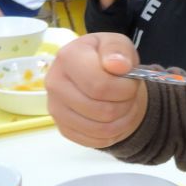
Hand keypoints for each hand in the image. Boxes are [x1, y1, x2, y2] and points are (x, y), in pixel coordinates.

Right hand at [45, 33, 147, 147]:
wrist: (101, 76)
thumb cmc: (109, 58)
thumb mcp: (118, 44)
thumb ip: (118, 50)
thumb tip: (117, 65)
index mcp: (68, 57)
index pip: (100, 85)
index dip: (124, 88)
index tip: (130, 81)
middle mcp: (54, 83)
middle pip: (103, 110)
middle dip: (126, 104)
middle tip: (130, 95)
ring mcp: (56, 108)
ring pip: (101, 129)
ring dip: (123, 120)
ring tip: (125, 105)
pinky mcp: (63, 128)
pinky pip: (95, 141)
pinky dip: (114, 133)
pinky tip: (115, 118)